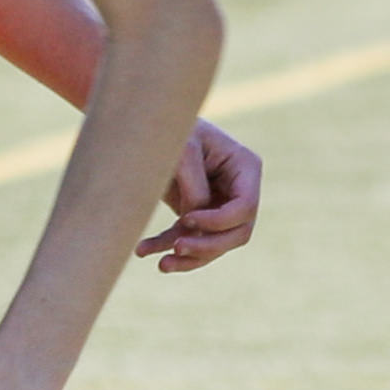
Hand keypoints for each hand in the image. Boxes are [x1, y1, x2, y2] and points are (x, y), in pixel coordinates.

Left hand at [139, 119, 260, 269]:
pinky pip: (190, 240)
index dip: (219, 221)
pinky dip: (167, 248)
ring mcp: (220, 204)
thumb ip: (194, 186)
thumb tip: (194, 222)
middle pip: (237, 233)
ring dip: (189, 258)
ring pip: (215, 245)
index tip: (186, 219)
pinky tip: (143, 251)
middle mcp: (238, 189)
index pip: (246, 207)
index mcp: (245, 166)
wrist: (150, 125)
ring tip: (162, 264)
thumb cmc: (171, 127)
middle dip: (207, 246)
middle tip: (177, 248)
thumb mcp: (183, 150)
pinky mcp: (197, 214)